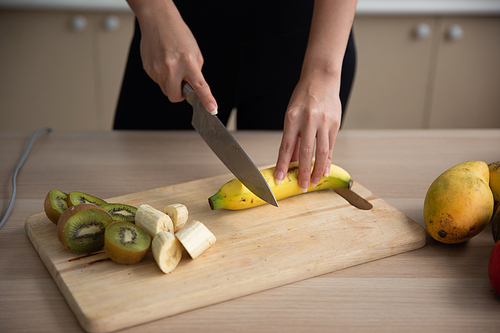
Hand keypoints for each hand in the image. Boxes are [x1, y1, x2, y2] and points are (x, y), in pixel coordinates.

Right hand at [132, 0, 217, 112]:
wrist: (157, 20)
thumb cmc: (178, 34)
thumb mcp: (195, 52)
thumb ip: (195, 72)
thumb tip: (194, 87)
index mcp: (188, 62)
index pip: (200, 86)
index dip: (206, 100)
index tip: (212, 109)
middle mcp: (172, 67)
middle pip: (174, 97)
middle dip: (179, 95)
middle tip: (182, 84)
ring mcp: (157, 69)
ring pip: (165, 89)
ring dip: (170, 83)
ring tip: (171, 65)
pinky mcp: (148, 69)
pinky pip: (157, 81)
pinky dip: (162, 76)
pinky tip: (163, 61)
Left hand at [274, 76, 341, 191]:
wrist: (321, 79)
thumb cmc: (303, 98)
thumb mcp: (292, 115)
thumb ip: (292, 138)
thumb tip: (289, 161)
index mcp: (292, 118)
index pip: (286, 146)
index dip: (282, 165)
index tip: (279, 179)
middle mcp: (308, 120)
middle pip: (305, 152)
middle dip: (302, 172)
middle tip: (301, 187)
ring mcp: (323, 122)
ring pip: (321, 151)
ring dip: (317, 170)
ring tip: (313, 182)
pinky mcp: (334, 123)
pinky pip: (330, 146)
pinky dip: (327, 160)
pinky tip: (324, 170)